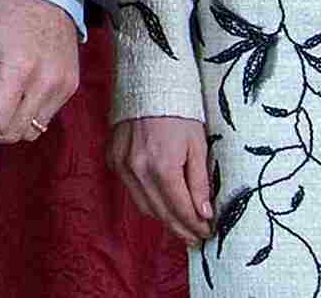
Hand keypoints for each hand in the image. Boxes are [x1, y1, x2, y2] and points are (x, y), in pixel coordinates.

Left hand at [0, 0, 78, 145]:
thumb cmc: (7, 8)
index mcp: (21, 69)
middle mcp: (47, 82)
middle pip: (12, 132)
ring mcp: (63, 87)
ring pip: (30, 131)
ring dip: (4, 130)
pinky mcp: (70, 86)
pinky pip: (45, 118)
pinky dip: (24, 118)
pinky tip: (9, 101)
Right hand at [110, 116, 213, 244]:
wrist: (149, 83)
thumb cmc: (179, 112)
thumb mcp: (198, 146)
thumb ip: (200, 182)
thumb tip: (204, 213)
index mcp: (162, 166)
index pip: (181, 209)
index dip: (195, 226)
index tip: (207, 233)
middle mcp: (138, 169)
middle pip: (161, 213)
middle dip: (181, 229)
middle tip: (196, 237)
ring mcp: (122, 165)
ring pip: (143, 206)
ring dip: (163, 218)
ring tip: (181, 224)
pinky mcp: (113, 158)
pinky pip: (130, 190)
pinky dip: (147, 200)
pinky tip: (161, 202)